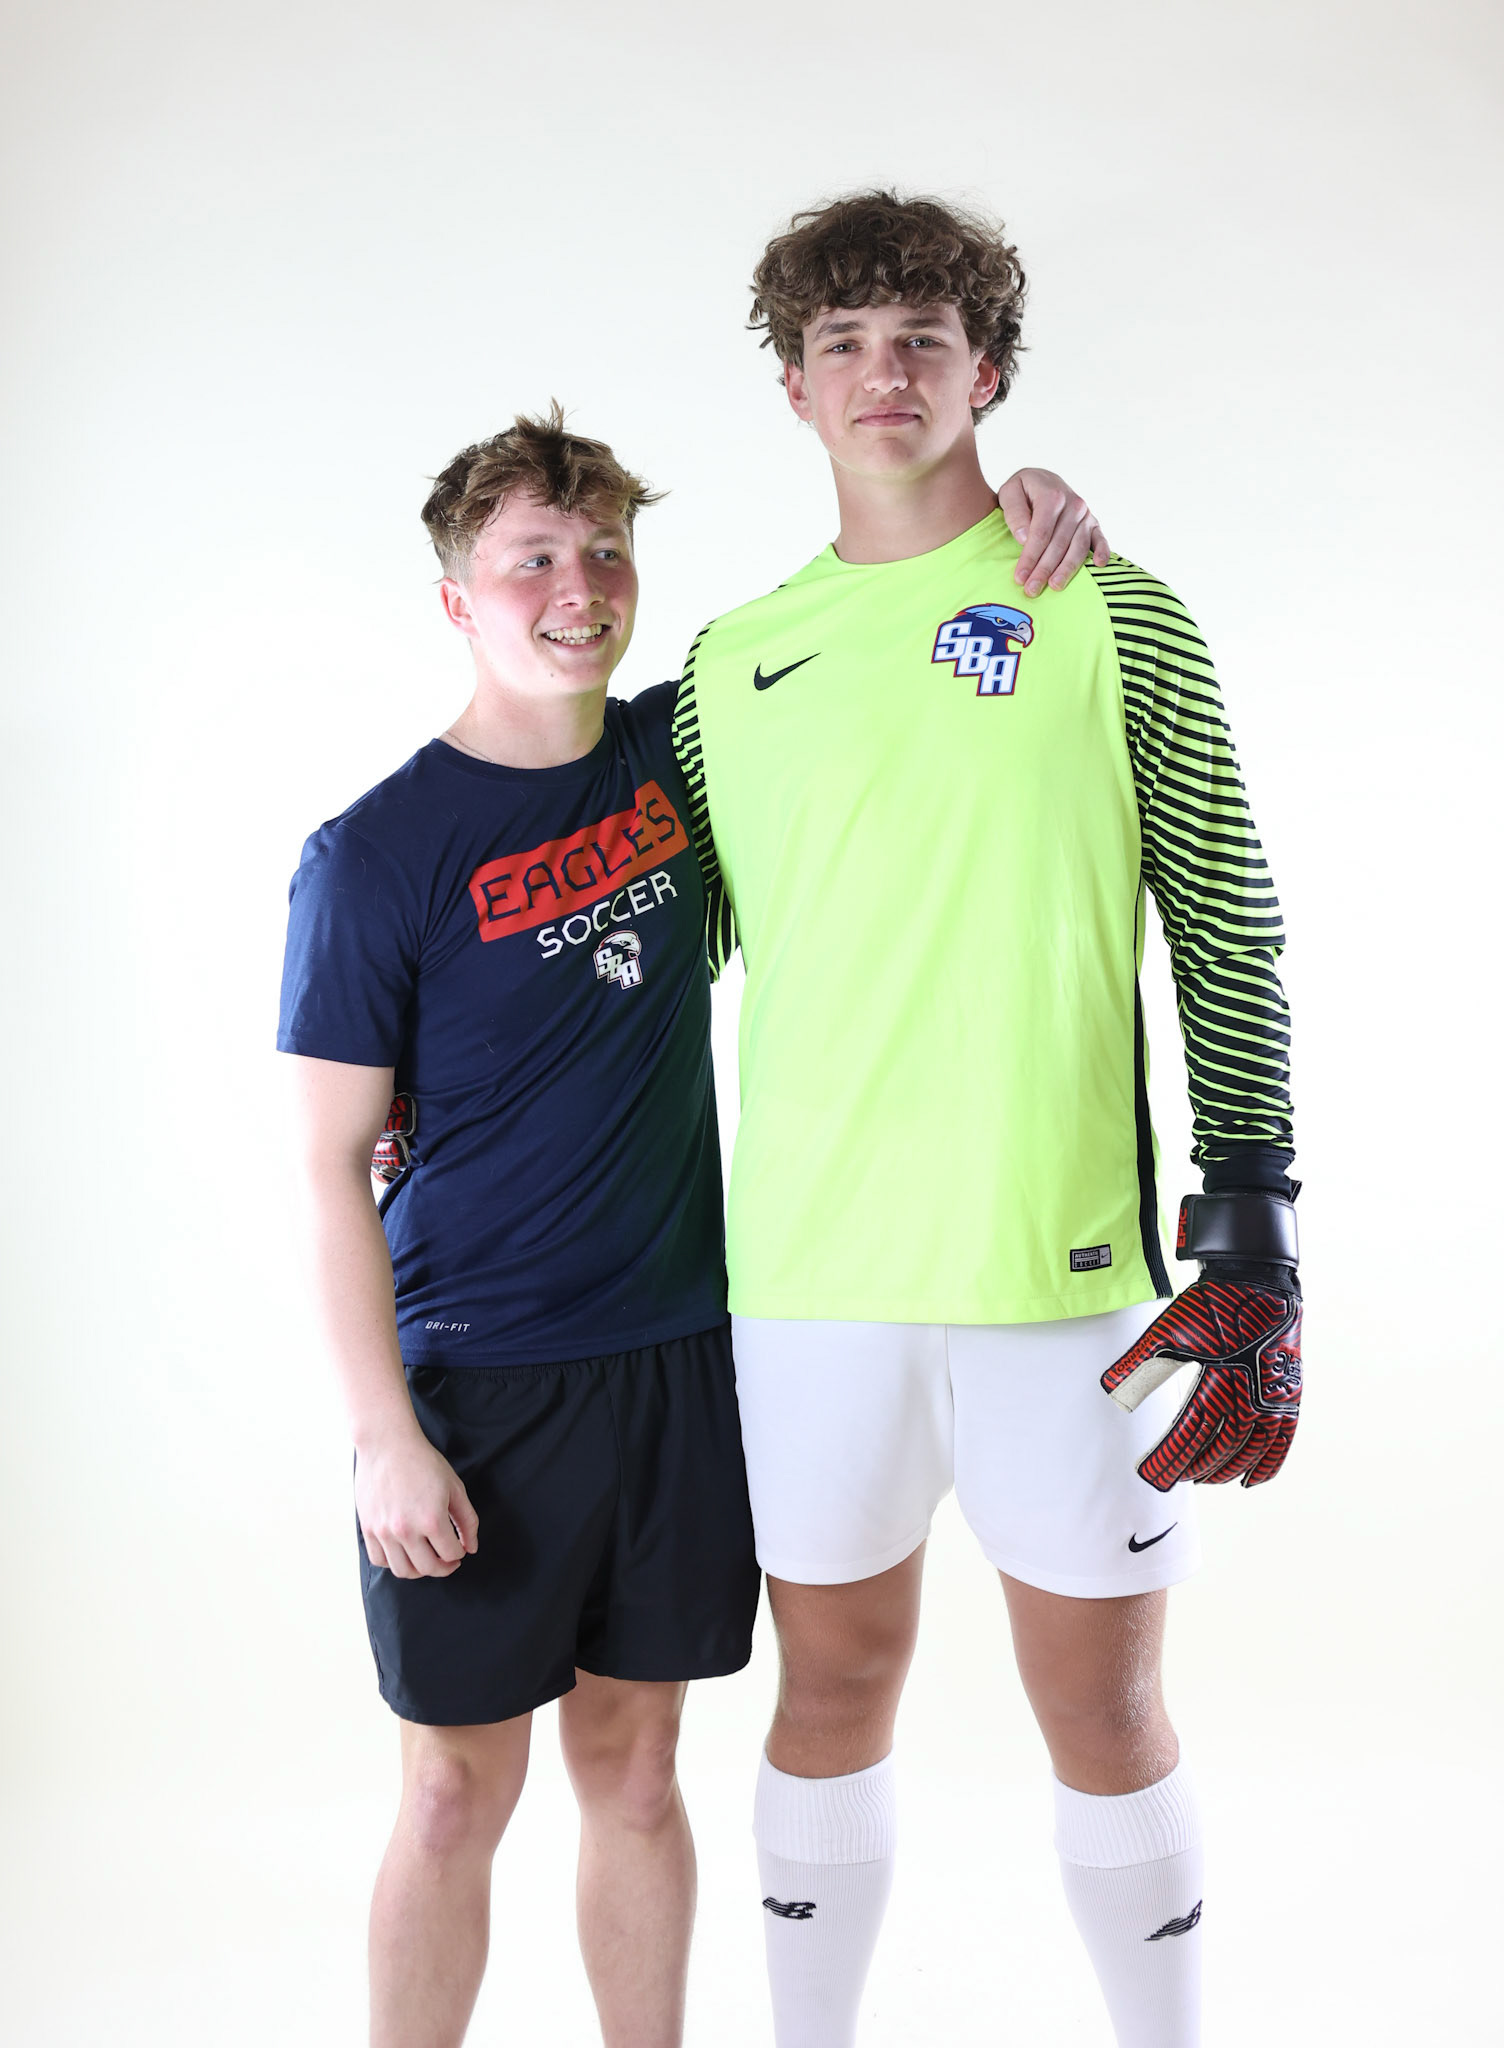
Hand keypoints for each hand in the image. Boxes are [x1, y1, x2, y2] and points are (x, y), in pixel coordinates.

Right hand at [356, 1426, 479, 1577]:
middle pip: (428, 1568)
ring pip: (403, 1571)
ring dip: (419, 1570)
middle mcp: (406, 1530)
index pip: (451, 1554)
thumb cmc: (423, 1462)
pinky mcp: (368, 1528)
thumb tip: (471, 1548)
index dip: (460, 1553)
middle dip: (444, 1568)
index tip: (459, 1547)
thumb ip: (467, 1520)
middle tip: (448, 1561)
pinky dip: (394, 1562)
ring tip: (427, 1559)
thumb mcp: (454, 1487)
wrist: (387, 1443)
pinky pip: (379, 1560)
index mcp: (431, 1519)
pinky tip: (404, 1552)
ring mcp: (384, 1531)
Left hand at [997, 470, 1109, 596]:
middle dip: (1044, 569)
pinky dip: (1102, 551)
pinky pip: (1100, 539)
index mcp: (1052, 496)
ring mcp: (1085, 514)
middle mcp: (1073, 504)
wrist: (1042, 480)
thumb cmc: (1023, 490)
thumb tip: (1023, 538)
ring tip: (1055, 587)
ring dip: (1067, 569)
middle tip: (1031, 590)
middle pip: (1058, 544)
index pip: (1040, 534)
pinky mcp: (1093, 523)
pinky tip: (1099, 565)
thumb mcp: (1009, 492)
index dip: (1030, 557)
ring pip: (1077, 547)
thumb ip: (1015, 513)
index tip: (1019, 578)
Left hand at [1101, 1276, 1302, 1489]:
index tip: (1148, 1475)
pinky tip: (1248, 1481)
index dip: (1167, 1460)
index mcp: (1216, 1382)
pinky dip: (1265, 1466)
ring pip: (1247, 1452)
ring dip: (1222, 1470)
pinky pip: (1281, 1443)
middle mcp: (1249, 1398)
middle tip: (1171, 1476)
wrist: (1257, 1282)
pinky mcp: (1288, 1398)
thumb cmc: (1210, 1307)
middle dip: (1191, 1468)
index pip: (1188, 1437)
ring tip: (1202, 1478)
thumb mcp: (1168, 1332)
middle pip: (1217, 1450)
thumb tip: (1109, 1392)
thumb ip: (1140, 1365)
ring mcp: (1272, 1401)